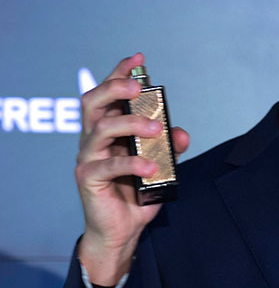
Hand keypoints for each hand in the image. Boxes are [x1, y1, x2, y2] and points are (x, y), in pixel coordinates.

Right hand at [75, 52, 189, 285]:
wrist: (123, 230)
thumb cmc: (138, 193)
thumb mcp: (161, 167)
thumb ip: (170, 148)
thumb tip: (181, 133)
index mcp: (108, 129)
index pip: (109, 94)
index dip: (120, 73)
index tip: (139, 58)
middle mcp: (94, 139)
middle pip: (94, 102)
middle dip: (115, 87)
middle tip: (138, 86)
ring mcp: (88, 157)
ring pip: (101, 129)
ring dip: (129, 123)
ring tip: (155, 128)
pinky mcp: (88, 178)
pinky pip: (108, 165)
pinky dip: (132, 163)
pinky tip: (151, 166)